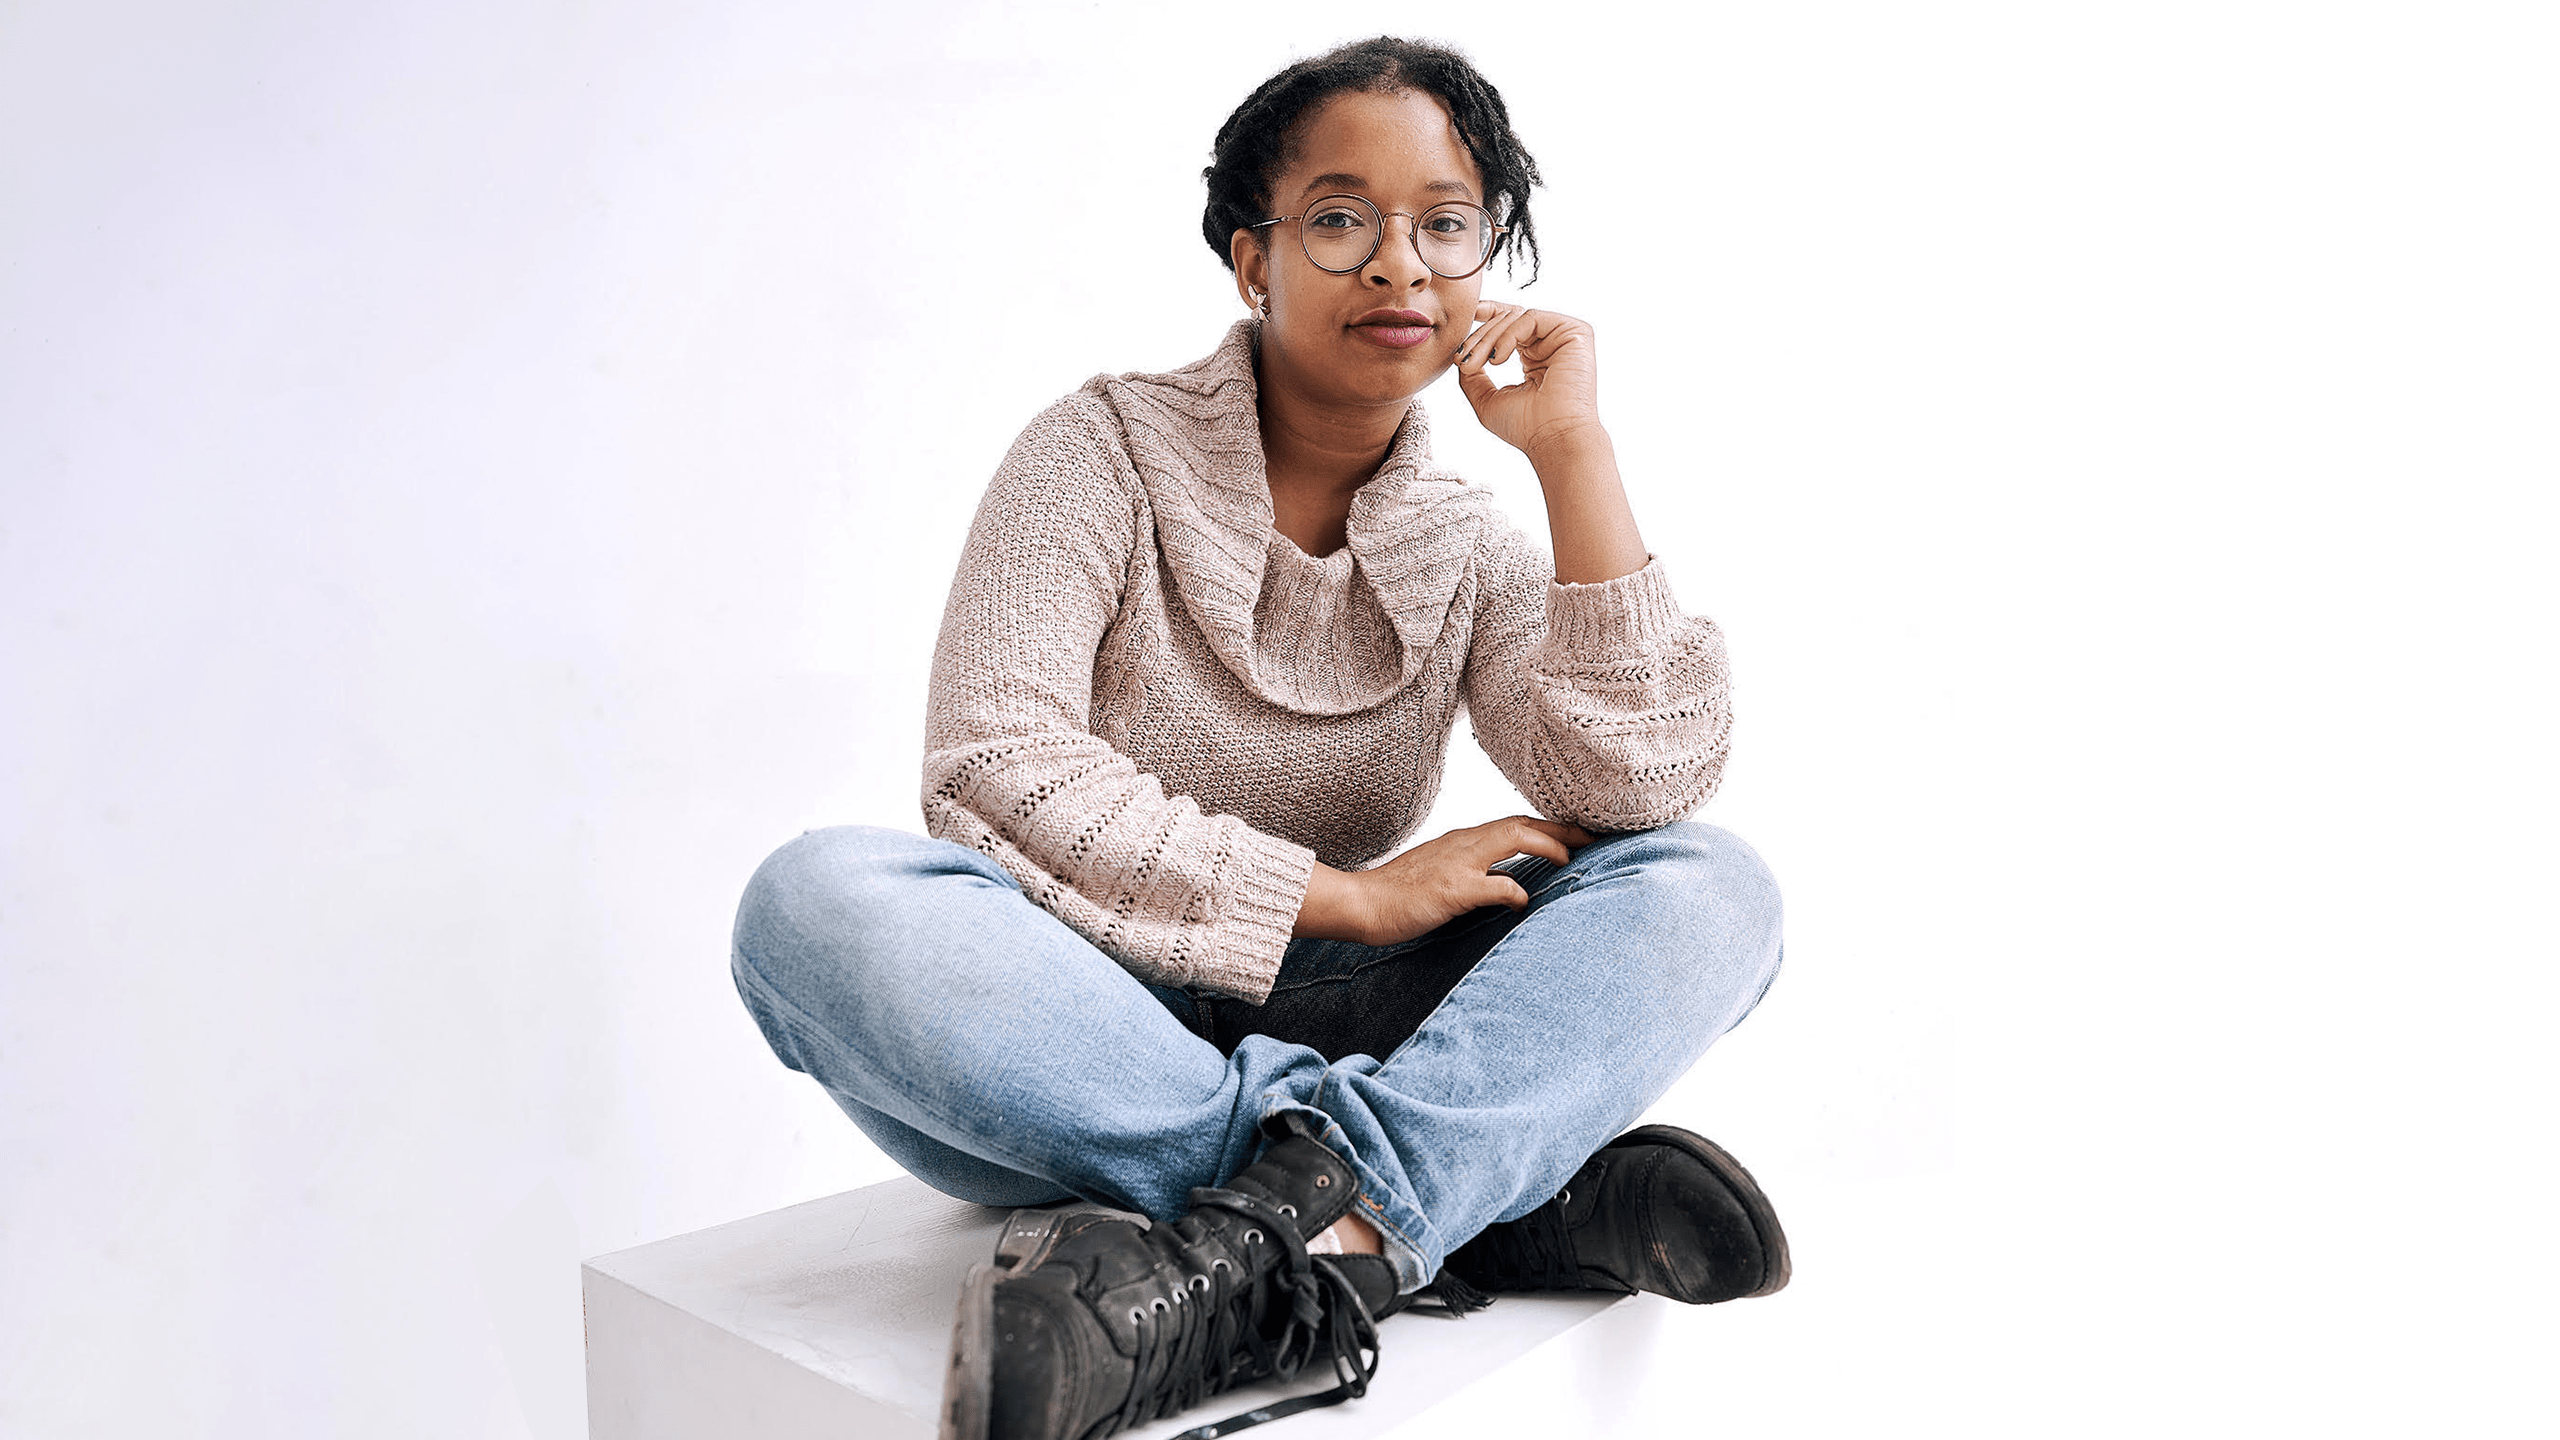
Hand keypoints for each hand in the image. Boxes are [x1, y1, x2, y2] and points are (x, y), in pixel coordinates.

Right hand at [1295, 816, 1596, 947]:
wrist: (1361, 904)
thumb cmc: (1400, 895)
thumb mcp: (1444, 876)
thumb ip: (1478, 875)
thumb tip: (1511, 886)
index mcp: (1463, 841)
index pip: (1515, 823)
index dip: (1550, 826)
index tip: (1578, 833)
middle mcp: (1464, 844)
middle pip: (1522, 823)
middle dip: (1561, 828)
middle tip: (1594, 835)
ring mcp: (1457, 865)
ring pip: (1512, 838)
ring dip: (1546, 845)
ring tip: (1571, 857)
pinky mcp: (1450, 891)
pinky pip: (1493, 886)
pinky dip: (1514, 891)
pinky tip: (1524, 901)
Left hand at [1454, 304, 1604, 461]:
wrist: (1553, 439)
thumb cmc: (1525, 427)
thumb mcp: (1486, 399)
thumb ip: (1473, 375)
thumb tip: (1462, 354)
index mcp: (1535, 358)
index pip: (1509, 324)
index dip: (1487, 315)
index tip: (1466, 317)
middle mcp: (1550, 345)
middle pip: (1508, 319)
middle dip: (1479, 337)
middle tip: (1463, 361)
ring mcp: (1563, 338)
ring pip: (1516, 317)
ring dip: (1488, 338)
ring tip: (1476, 364)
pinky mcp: (1575, 333)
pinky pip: (1531, 318)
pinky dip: (1508, 335)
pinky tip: (1498, 359)